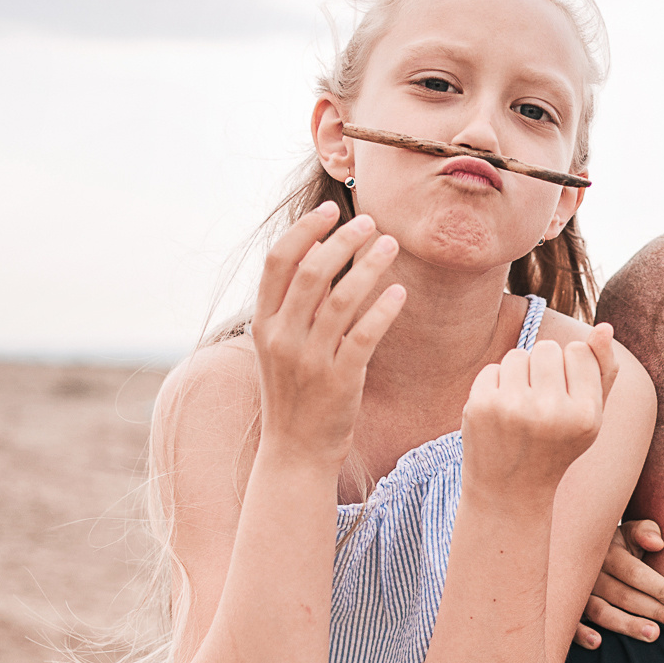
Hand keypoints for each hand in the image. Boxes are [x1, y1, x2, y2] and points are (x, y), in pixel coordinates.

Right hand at [250, 204, 405, 467]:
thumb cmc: (293, 394)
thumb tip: (317, 257)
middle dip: (342, 240)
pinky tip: (400, 293)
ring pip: (341, 299)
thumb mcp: (280, 347)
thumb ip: (295, 306)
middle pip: (311, 272)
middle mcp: (282, 337)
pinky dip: (383, 310)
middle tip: (370, 222)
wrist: (295, 451)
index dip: (304, 231)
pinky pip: (364, 336)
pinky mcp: (339, 380)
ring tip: (391, 246)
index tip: (330, 211)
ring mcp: (310, 359)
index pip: (278, 262)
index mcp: (263, 323)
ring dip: (369, 266)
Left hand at [460, 328, 618, 508]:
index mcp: (586, 415)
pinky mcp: (481, 406)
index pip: (578, 350)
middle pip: (548, 348)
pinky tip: (499, 416)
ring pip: (518, 355)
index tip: (565, 401)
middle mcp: (551, 412)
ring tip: (521, 411)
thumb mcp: (589, 417)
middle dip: (543, 370)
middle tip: (540, 408)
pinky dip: (495, 387)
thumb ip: (603, 371)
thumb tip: (604, 326)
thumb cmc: (555, 448)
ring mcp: (513, 409)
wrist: (509, 493)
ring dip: (519, 376)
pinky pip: (493, 368)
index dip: (570, 370)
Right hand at [575, 520, 663, 648]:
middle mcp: (592, 574)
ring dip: (627, 625)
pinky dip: (581, 634)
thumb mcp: (631, 531)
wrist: (580, 547)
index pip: (635, 573)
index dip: (658, 587)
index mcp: (609, 553)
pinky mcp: (570, 609)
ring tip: (653, 635)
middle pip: (623, 595)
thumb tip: (657, 543)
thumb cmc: (618, 544)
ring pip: (602, 612)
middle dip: (653, 610)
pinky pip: (572, 623)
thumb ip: (646, 532)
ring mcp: (579, 593)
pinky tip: (598, 643)